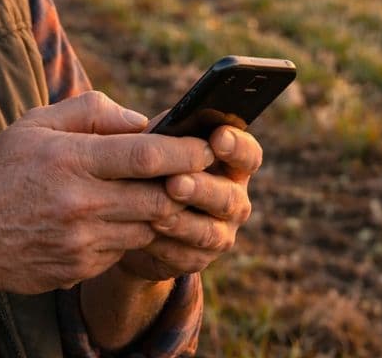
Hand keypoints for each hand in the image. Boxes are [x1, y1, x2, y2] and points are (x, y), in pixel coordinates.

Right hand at [0, 91, 214, 295]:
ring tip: (155, 192)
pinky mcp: (80, 269)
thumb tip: (143, 121)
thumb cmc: (0, 171)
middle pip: (159, 197)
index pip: (147, 154)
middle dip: (185, 185)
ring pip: (148, 226)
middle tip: (197, 173)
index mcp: (70, 159)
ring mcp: (81, 242)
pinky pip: (124, 249)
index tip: (208, 145)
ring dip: (158, 210)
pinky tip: (116, 218)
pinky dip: (130, 232)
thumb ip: (91, 112)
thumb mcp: (35, 124)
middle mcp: (79, 203)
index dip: (187, 151)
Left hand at [116, 125, 260, 280]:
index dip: (237, 147)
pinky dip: (165, 246)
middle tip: (174, 182)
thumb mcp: (157, 144)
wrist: (133, 214)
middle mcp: (233, 198)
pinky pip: (185, 256)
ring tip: (156, 215)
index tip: (218, 137)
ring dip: (182, 223)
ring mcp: (220, 232)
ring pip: (208, 231)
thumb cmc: (152, 166)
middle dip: (201, 189)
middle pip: (228, 196)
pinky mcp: (197, 259)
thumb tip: (147, 122)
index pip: (248, 154)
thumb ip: (162, 132)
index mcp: (230, 163)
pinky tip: (147, 236)